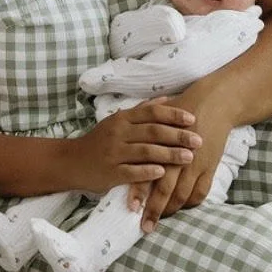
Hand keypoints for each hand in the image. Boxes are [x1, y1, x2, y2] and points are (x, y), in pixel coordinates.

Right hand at [67, 101, 199, 196]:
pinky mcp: (110, 172)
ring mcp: (114, 152)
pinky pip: (132, 172)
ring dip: (169, 154)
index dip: (173, 115)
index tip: (193, 119)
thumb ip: (142, 111)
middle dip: (178, 136)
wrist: (72, 161)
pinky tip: (163, 173)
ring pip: (146, 151)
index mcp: (122, 118)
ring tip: (188, 157)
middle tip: (198, 140)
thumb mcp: (117, 121)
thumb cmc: (100, 140)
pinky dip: (149, 172)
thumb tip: (167, 99)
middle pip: (153, 131)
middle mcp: (118, 132)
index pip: (151, 112)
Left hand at [135, 78, 235, 226]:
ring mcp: (196, 164)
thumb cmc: (182, 108)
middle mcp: (178, 157)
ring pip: (183, 195)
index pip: (147, 172)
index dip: (139, 192)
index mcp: (161, 144)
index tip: (131, 208)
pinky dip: (191, 203)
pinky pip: (201, 192)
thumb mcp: (159, 118)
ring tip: (162, 220)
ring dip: (172, 210)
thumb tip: (125, 151)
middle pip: (165, 190)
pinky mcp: (210, 167)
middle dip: (154, 210)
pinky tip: (182, 208)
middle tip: (145, 227)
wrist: (214, 103)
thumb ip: (143, 136)